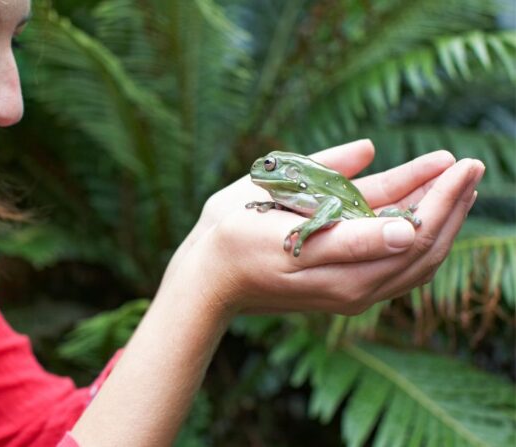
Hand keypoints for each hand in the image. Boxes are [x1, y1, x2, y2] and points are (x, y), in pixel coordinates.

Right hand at [159, 139, 482, 317]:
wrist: (209, 280)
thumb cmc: (233, 240)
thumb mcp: (275, 215)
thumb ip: (335, 207)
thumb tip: (391, 193)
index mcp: (338, 266)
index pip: (410, 232)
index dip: (438, 196)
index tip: (458, 163)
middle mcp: (353, 285)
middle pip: (423, 246)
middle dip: (450, 203)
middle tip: (471, 165)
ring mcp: (352, 291)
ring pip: (417, 259)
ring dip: (443, 219)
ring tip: (459, 182)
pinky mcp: (348, 291)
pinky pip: (400, 267)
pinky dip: (422, 236)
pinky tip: (428, 208)